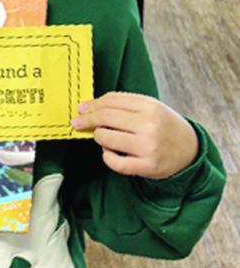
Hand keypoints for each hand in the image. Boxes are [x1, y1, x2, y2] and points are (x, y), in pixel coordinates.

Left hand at [71, 92, 198, 179]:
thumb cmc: (164, 126)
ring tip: (102, 137)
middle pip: (105, 118)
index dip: (92, 104)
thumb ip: (124, 105)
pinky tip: (109, 152)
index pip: (111, 101)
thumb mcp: (151, 108)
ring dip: (98, 137)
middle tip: (77, 122)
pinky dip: (106, 156)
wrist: (190, 149)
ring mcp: (148, 147)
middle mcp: (149, 125)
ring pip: (106, 139)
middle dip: (87, 120)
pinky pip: (115, 162)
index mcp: (150, 106)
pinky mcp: (147, 166)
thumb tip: (90, 108)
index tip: (81, 109)